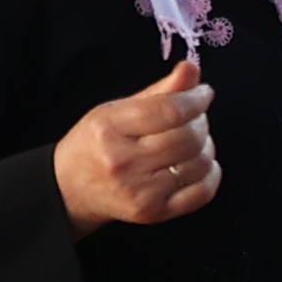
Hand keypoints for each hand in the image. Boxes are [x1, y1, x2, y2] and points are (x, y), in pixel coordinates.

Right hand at [54, 56, 219, 233]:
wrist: (71, 188)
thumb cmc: (97, 142)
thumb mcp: (117, 109)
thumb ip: (159, 91)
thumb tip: (192, 68)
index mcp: (109, 129)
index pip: (169, 111)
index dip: (196, 99)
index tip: (204, 93)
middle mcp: (122, 163)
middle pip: (188, 138)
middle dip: (201, 122)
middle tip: (195, 117)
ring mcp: (139, 192)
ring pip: (199, 163)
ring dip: (206, 147)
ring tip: (191, 140)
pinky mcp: (153, 213)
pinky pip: (202, 192)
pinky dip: (210, 173)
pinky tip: (198, 164)